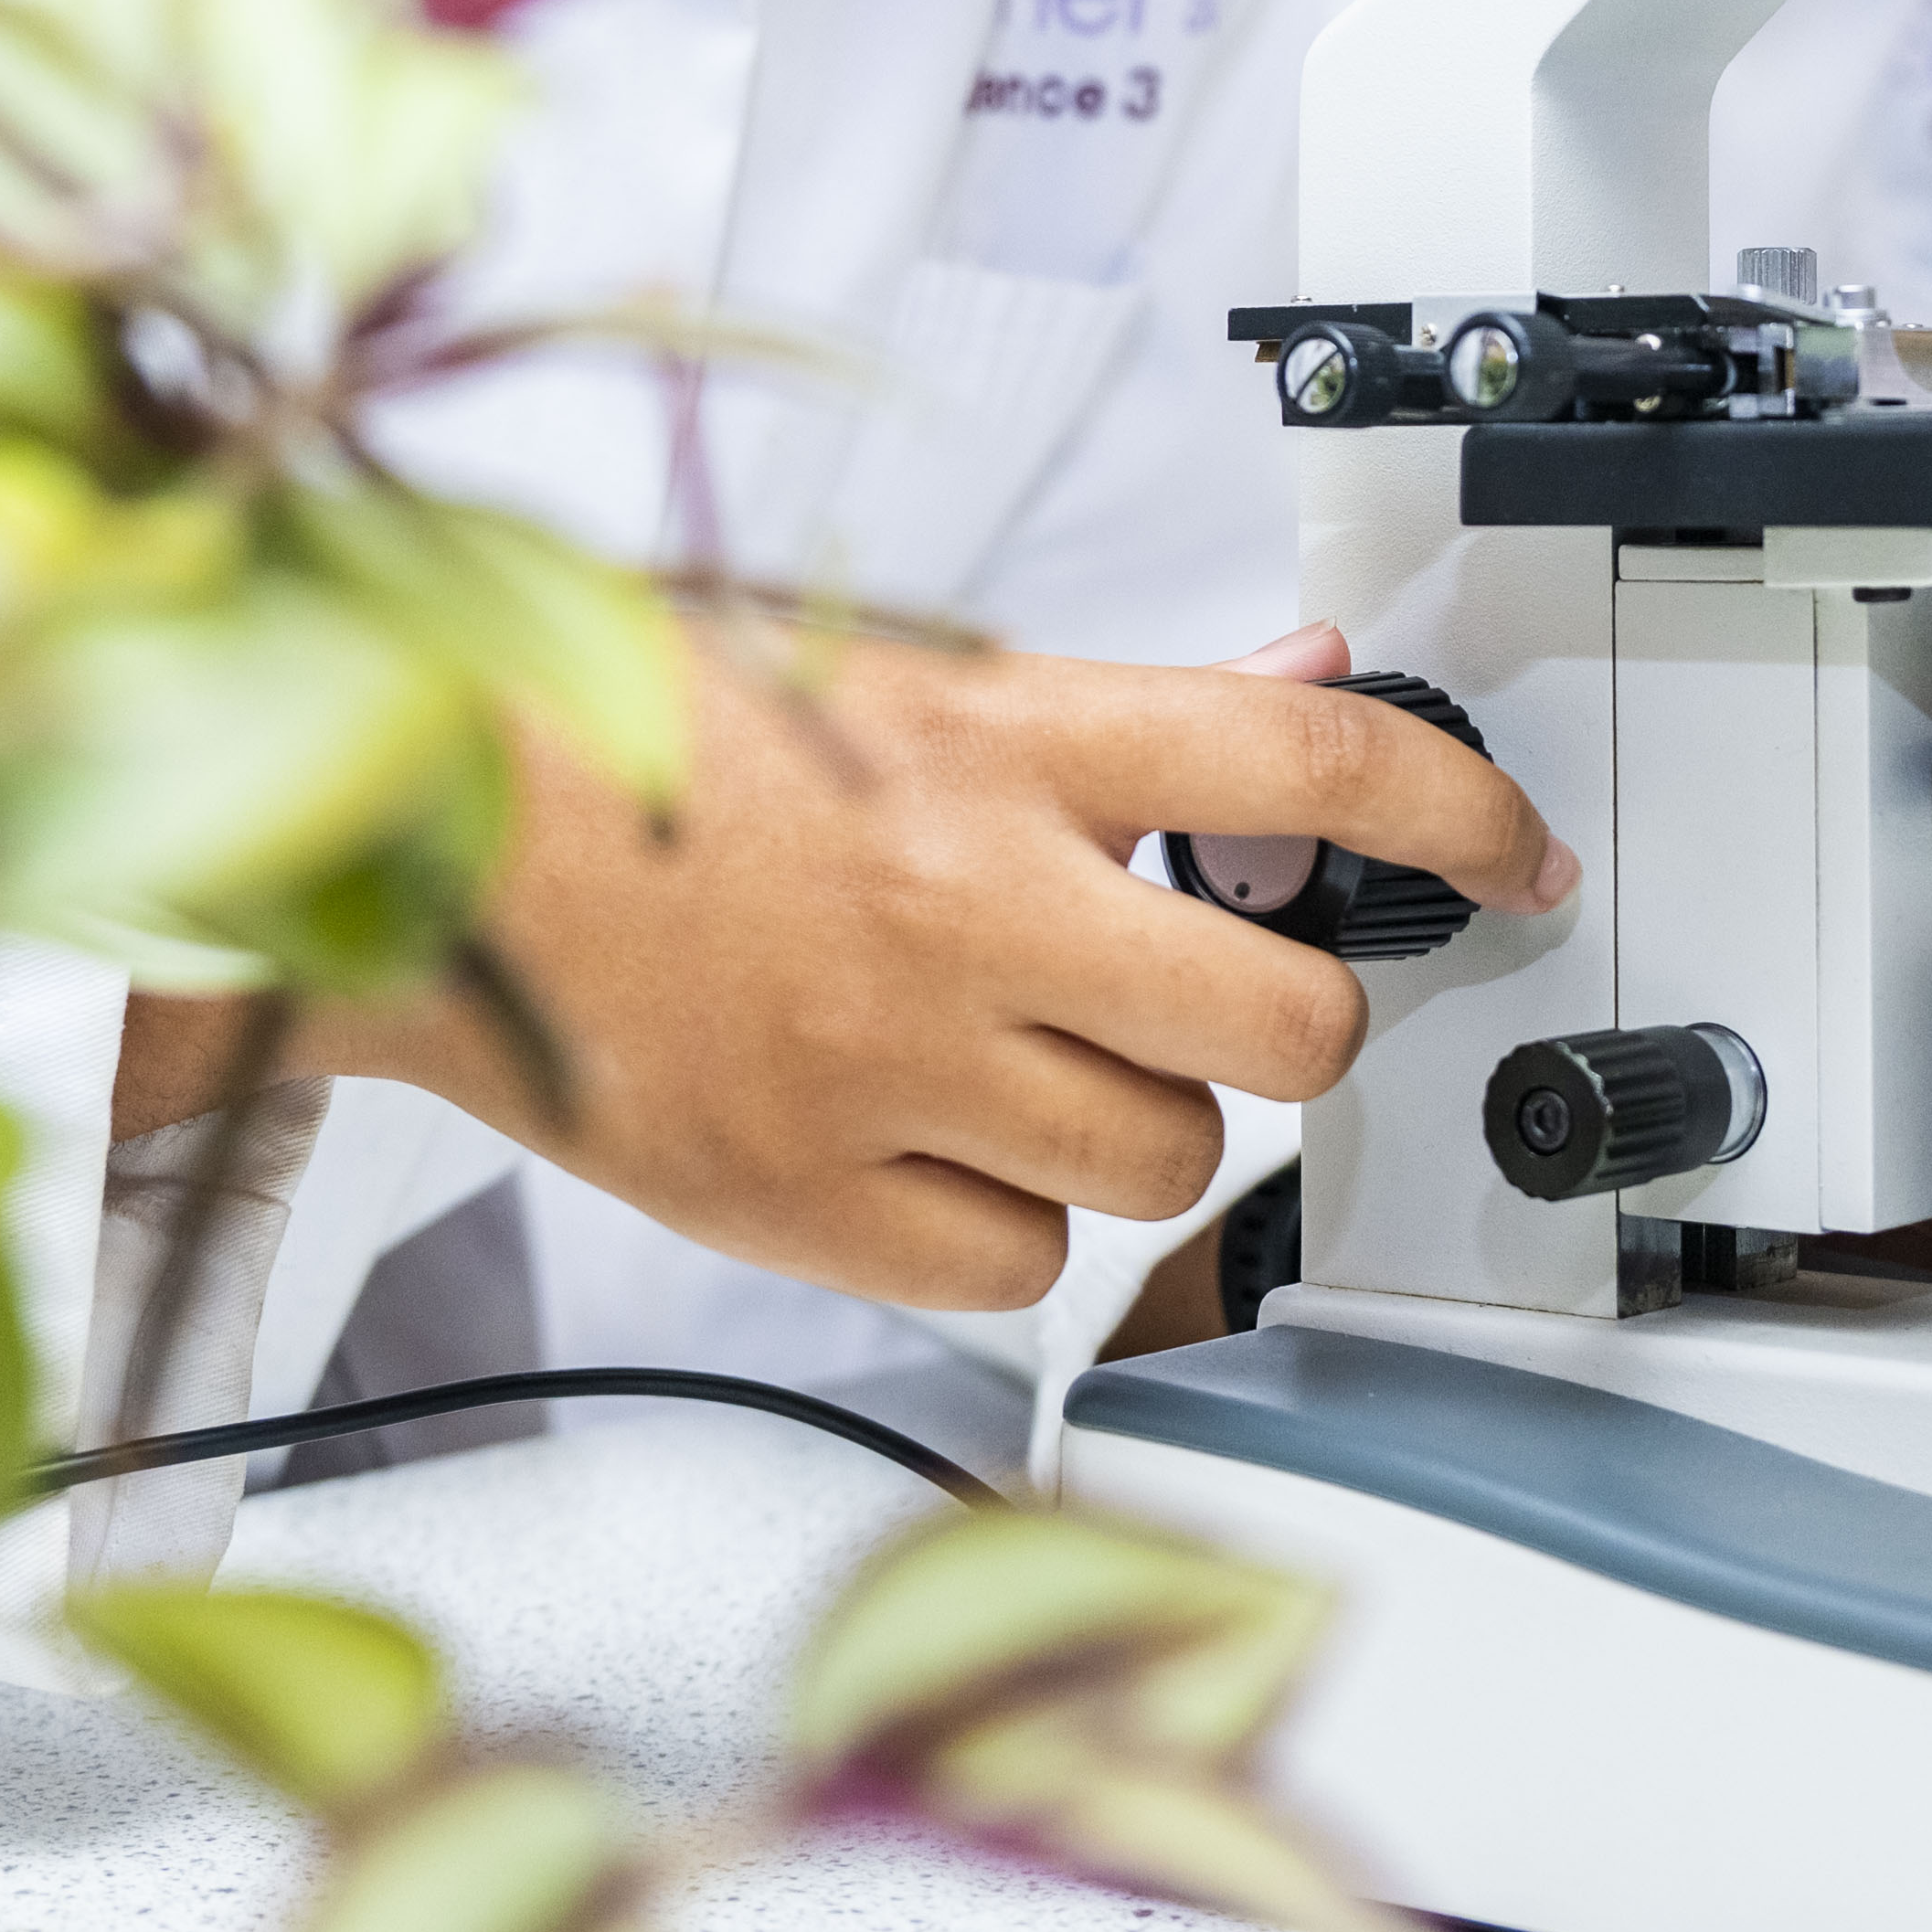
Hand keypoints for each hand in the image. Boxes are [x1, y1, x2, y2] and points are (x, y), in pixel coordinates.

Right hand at [250, 618, 1567, 1314]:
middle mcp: (964, 908)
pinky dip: (1009, 1225)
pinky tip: (932, 1141)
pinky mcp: (808, 1199)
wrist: (412, 843)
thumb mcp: (886, 663)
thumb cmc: (640, 737)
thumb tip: (1299, 675)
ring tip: (1027, 1058)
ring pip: (1171, 1168)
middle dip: (1289, 1024)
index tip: (1519, 855)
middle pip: (1289, 1030)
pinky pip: (1024, 1269)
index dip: (1462, 813)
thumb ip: (1113, 701)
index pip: (1308, 772)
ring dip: (1142, 1127)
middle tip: (1217, 998)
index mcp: (993, 745)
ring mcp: (891, 1068)